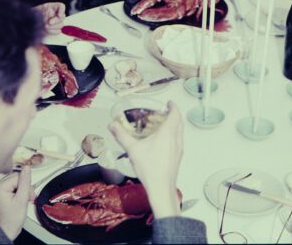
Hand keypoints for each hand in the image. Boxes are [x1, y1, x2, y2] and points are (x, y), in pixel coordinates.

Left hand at [0, 165, 31, 239]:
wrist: (4, 231)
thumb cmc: (11, 221)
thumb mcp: (22, 200)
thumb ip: (25, 182)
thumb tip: (27, 168)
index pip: (18, 176)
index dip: (26, 185)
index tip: (29, 195)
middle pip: (15, 177)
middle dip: (23, 187)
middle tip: (27, 198)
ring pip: (12, 181)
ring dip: (20, 189)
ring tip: (21, 200)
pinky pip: (8, 186)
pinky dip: (15, 192)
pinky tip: (15, 200)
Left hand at [35, 1, 65, 35]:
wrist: (29, 23)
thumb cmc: (32, 15)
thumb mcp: (36, 10)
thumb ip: (43, 10)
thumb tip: (47, 8)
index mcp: (52, 7)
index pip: (61, 6)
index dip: (62, 11)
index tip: (59, 15)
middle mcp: (55, 14)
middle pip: (62, 17)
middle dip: (56, 21)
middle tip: (49, 22)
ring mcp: (55, 22)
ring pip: (61, 25)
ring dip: (53, 27)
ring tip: (45, 26)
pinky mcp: (54, 29)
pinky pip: (58, 31)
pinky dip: (52, 32)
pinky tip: (46, 30)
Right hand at [108, 101, 182, 217]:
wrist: (161, 187)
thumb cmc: (149, 167)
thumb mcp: (132, 149)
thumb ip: (121, 135)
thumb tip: (111, 125)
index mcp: (168, 133)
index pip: (175, 114)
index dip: (173, 106)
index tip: (169, 103)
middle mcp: (176, 139)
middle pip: (179, 122)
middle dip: (174, 114)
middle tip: (165, 112)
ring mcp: (179, 149)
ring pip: (180, 132)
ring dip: (175, 125)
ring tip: (164, 125)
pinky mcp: (178, 157)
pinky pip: (178, 141)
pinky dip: (174, 135)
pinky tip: (164, 142)